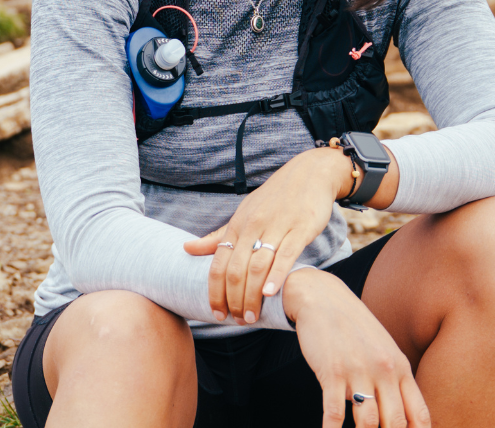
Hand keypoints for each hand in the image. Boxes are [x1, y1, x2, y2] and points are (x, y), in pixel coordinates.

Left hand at [182, 146, 354, 323]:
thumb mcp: (243, 214)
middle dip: (233, 300)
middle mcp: (253, 226)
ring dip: (252, 295)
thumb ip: (218, 236)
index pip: (218, 264)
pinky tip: (270, 294)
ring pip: (257, 266)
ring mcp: (277, 227)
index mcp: (237, 225)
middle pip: (235, 270)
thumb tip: (186, 248)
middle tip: (237, 321)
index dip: (214, 292)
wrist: (308, 174)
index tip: (216, 314)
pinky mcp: (300, 229)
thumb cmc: (273, 199)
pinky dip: (276, 276)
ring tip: (251, 317)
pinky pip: (286, 255)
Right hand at [286, 268, 430, 427]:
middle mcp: (384, 370)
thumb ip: (393, 381)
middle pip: (396, 423)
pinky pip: (334, 412)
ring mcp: (359, 371)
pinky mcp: (333, 372)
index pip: (419, 414)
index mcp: (401, 368)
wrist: (324, 298)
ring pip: (368, 422)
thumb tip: (396, 416)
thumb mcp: (383, 349)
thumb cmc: (354, 327)